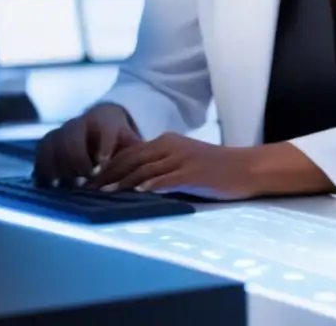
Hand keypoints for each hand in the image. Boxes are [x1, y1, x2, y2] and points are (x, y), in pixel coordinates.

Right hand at [34, 104, 141, 185]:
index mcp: (105, 120)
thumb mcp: (131, 143)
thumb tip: (141, 177)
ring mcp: (61, 131)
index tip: (102, 166)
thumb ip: (134, 156)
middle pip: (73, 137)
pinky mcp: (47, 143)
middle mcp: (80, 123)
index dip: (104, 148)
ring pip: (53, 144)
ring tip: (63, 186)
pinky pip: (40, 153)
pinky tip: (46, 186)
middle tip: (83, 181)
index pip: (105, 131)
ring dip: (57, 166)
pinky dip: (41, 169)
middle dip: (77, 160)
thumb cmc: (119, 139)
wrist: (101, 123)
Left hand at [85, 132, 257, 199]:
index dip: (107, 166)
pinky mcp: (193, 172)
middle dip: (107, 174)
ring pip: (144, 169)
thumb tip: (134, 184)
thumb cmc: (216, 169)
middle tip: (87, 189)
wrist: (247, 168)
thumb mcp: (185, 162)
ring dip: (122, 182)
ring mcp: (182, 159)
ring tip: (104, 193)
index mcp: (168, 141)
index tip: (90, 180)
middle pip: (131, 159)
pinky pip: (166, 178)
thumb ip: (162, 168)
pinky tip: (137, 194)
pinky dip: (149, 186)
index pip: (129, 152)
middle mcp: (172, 146)